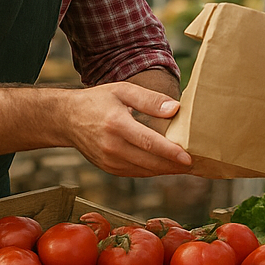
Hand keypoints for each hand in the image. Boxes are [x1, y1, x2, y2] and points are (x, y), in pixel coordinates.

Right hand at [59, 82, 192, 176]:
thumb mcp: (123, 90)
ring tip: (187, 167)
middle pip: (149, 161)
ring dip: (166, 170)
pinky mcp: (108, 168)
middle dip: (175, 166)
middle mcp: (111, 146)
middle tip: (198, 164)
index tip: (189, 158)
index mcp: (116, 124)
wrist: (67, 119)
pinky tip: (167, 166)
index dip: (170, 152)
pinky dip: (153, 171)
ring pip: (144, 171)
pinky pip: (136, 173)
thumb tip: (175, 109)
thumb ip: (150, 100)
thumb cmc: (98, 101)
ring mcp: (108, 161)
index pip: (148, 142)